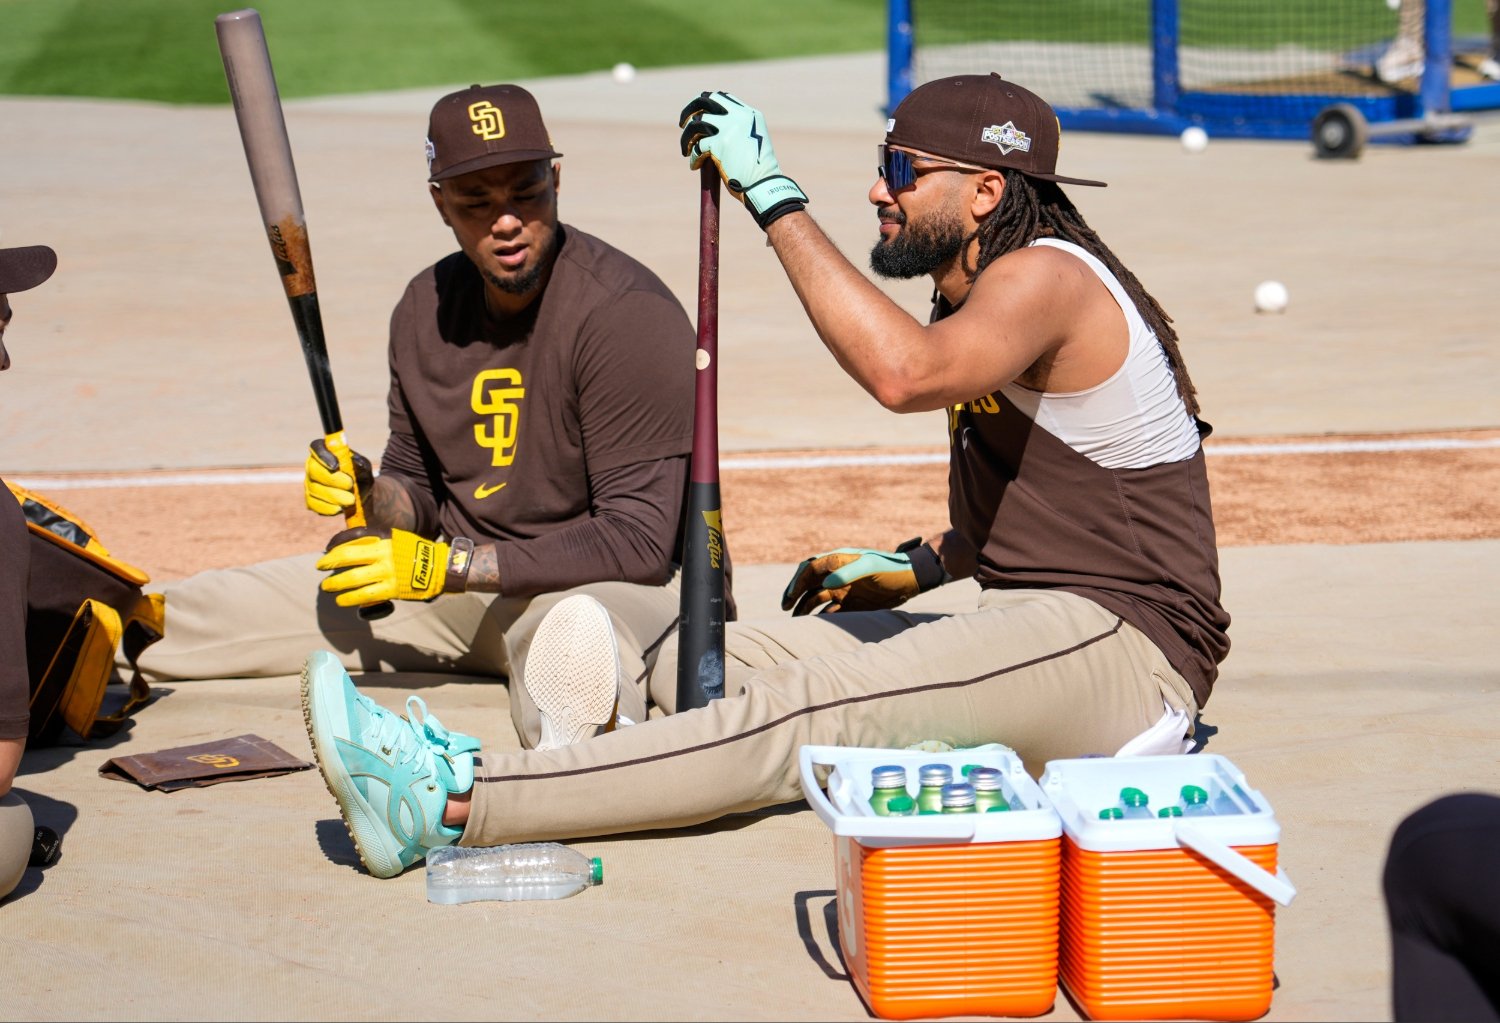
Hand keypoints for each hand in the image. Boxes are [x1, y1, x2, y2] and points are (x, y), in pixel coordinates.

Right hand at [304, 438, 372, 516]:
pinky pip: (313, 504)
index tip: (336, 466)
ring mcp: (309, 483)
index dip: (323, 456)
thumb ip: (360, 463)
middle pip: (313, 470)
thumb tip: (356, 463)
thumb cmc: (361, 476)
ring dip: (334, 496)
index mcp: (325, 451)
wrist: (362, 495)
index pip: (317, 447)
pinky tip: (340, 508)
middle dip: (332, 479)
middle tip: (350, 485)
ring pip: (314, 489)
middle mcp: (313, 466)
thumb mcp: (365, 468)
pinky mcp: (310, 500)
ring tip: (351, 500)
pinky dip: (327, 508)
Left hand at [316, 527, 449, 606]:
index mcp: (382, 543)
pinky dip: (350, 598)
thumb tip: (352, 543)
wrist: (438, 568)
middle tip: (319, 569)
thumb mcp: (396, 539)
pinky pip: (365, 596)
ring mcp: (386, 575)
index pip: (350, 545)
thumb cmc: (415, 552)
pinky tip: (341, 600)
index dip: (333, 552)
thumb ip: (376, 541)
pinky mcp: (391, 591)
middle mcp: (382, 557)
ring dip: (335, 584)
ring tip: (327, 587)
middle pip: (347, 560)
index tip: (324, 557)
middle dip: (329, 565)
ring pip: (352, 580)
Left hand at [679, 91, 807, 228]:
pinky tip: (694, 166)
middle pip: (706, 100)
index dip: (706, 104)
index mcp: (750, 114)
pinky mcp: (720, 144)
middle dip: (690, 110)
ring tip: (686, 150)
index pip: (722, 98)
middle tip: (682, 123)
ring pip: (696, 123)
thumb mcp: (753, 142)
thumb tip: (711, 133)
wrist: (764, 185)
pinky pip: (698, 147)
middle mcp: (739, 116)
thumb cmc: (759, 171)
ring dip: (686, 137)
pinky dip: (693, 157)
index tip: (698, 115)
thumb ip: (737, 131)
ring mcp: (729, 128)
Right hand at [780, 545, 917, 615]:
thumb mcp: (871, 566)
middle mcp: (836, 575)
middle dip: (794, 594)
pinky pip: (830, 612)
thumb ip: (849, 571)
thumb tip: (827, 583)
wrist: (911, 580)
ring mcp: (843, 590)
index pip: (810, 569)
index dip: (798, 581)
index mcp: (838, 561)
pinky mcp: (851, 604)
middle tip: (784, 608)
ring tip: (795, 621)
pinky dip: (821, 619)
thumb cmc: (891, 569)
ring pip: (816, 599)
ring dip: (804, 608)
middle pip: (808, 584)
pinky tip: (815, 628)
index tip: (790, 596)